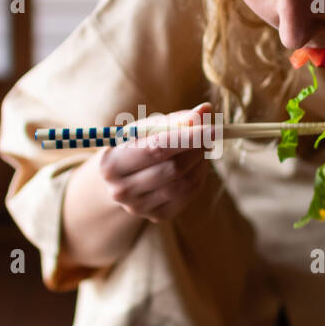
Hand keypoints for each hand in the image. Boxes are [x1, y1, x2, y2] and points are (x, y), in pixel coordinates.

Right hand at [96, 102, 214, 222]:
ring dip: (200, 163)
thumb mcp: (146, 129)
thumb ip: (175, 119)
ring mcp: (139, 207)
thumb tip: (205, 110)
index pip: (156, 149)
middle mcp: (122, 190)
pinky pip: (188, 195)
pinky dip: (198, 176)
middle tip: (208, 135)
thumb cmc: (135, 146)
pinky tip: (196, 165)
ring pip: (184, 183)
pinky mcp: (157, 215)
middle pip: (173, 169)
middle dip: (196, 149)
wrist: (121, 179)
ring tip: (201, 148)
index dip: (187, 137)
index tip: (212, 128)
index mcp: (112, 164)